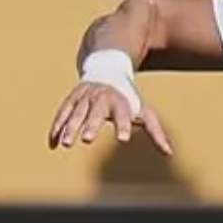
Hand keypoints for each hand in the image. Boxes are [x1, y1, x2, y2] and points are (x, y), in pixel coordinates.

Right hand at [46, 81, 171, 154]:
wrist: (108, 68)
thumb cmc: (129, 98)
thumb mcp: (144, 111)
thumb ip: (155, 132)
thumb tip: (169, 153)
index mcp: (120, 101)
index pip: (123, 115)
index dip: (123, 126)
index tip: (123, 139)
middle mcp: (101, 98)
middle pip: (95, 113)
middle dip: (90, 125)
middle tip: (86, 139)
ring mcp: (84, 97)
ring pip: (75, 113)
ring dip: (69, 128)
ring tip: (66, 144)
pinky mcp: (72, 99)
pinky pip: (62, 114)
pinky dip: (57, 128)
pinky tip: (53, 144)